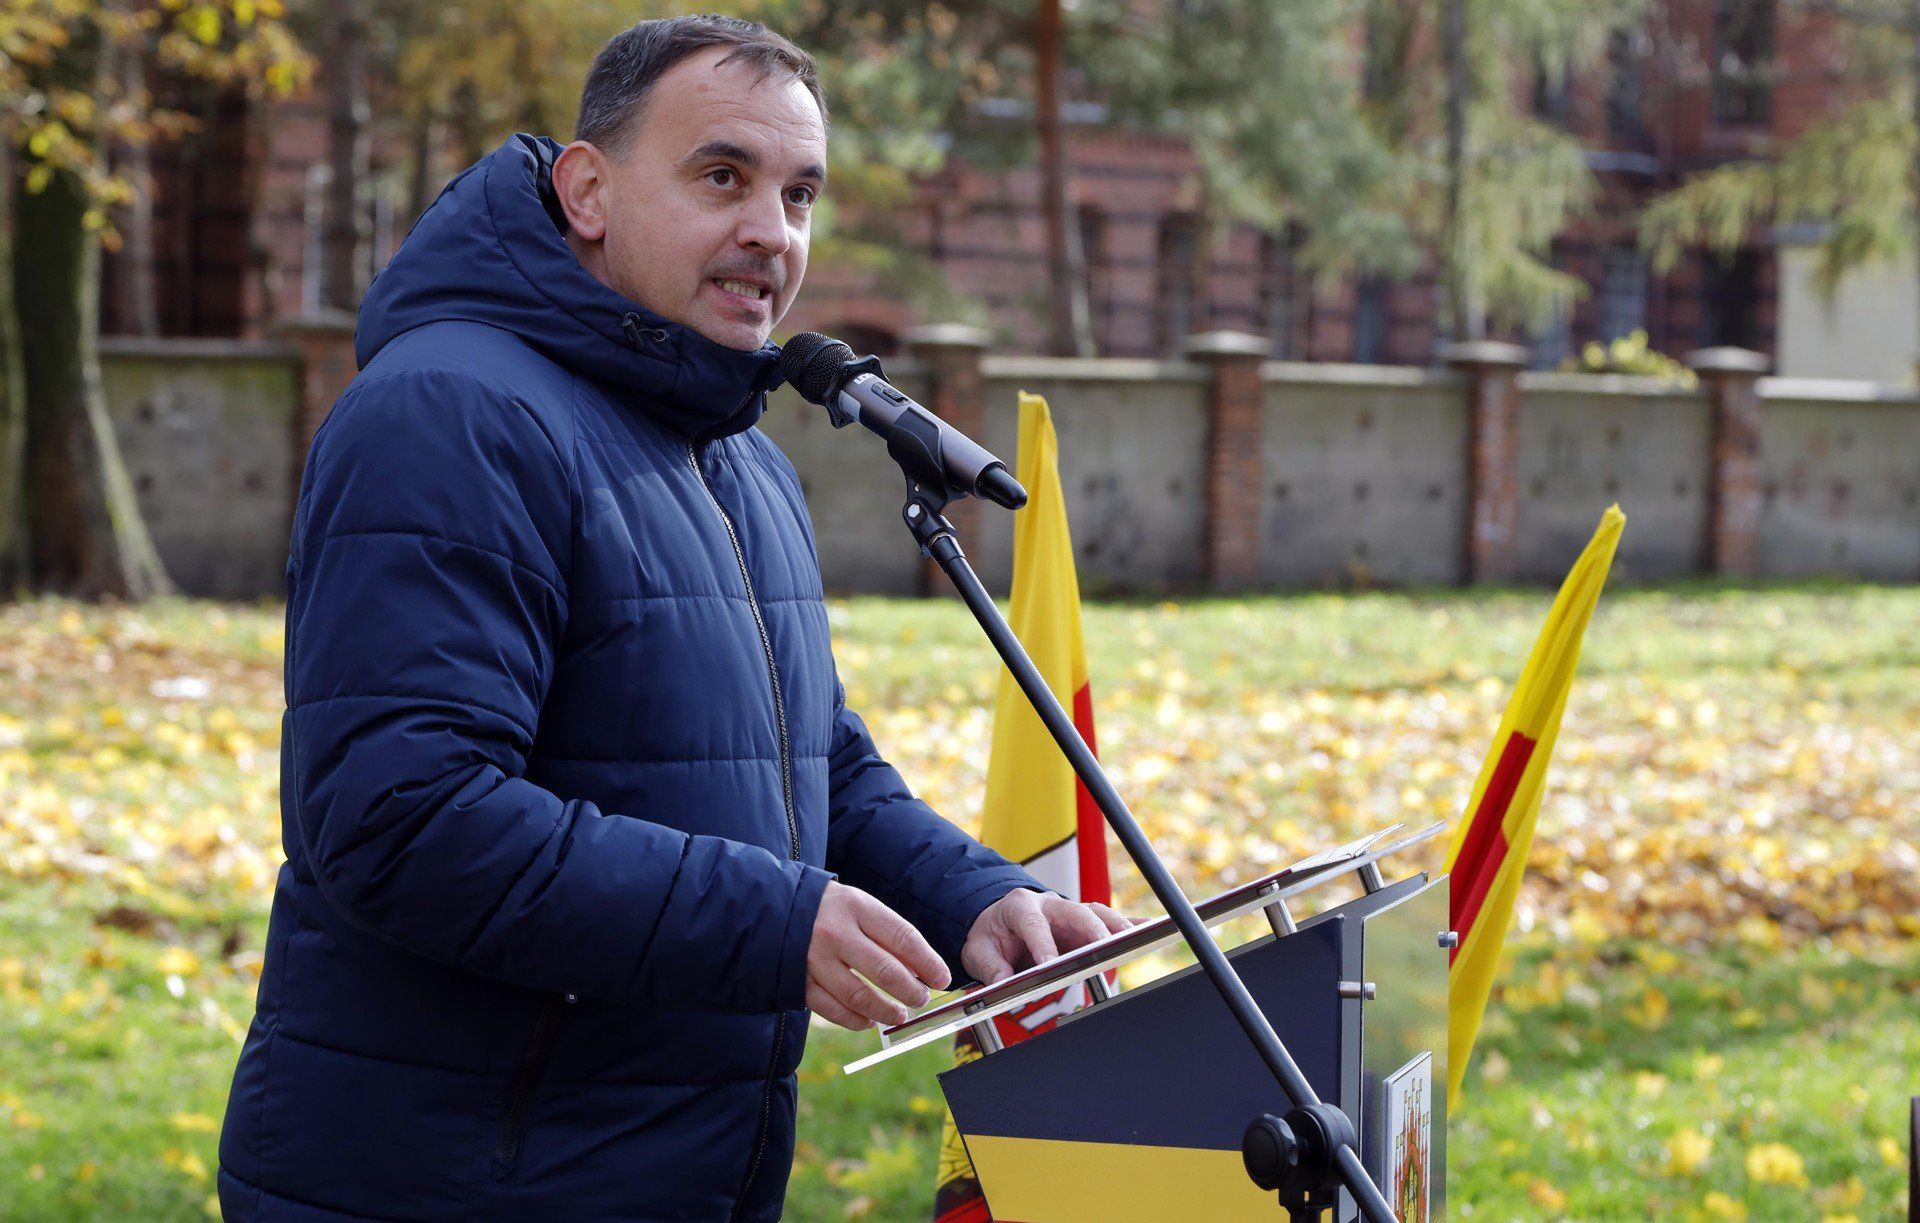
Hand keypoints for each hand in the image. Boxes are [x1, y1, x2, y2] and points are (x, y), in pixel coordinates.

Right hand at [806, 881, 951, 1030]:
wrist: (770, 910)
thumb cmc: (829, 910)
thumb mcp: (858, 906)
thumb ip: (886, 934)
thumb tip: (922, 970)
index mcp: (856, 907)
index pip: (903, 938)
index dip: (928, 962)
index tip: (942, 979)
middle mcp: (835, 933)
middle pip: (885, 971)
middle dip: (912, 991)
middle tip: (922, 999)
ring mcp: (814, 960)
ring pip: (860, 997)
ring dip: (887, 1011)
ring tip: (900, 1015)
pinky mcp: (799, 983)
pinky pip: (834, 1011)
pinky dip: (856, 1021)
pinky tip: (870, 1020)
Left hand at [960, 889, 1133, 985]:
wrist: (995, 919)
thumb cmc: (989, 934)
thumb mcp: (976, 951)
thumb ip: (990, 967)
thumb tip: (1004, 981)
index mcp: (1019, 907)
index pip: (1033, 924)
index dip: (1043, 944)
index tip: (1051, 964)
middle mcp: (1048, 904)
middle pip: (1075, 912)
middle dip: (1090, 930)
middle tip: (1103, 949)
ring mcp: (1067, 911)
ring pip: (1096, 914)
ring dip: (1115, 927)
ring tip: (1133, 940)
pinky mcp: (1082, 922)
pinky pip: (1107, 920)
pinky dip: (1128, 924)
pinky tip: (1148, 928)